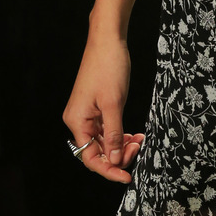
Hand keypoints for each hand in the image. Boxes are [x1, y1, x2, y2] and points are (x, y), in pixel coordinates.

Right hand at [63, 34, 144, 183]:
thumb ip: (114, 134)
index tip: (127, 176)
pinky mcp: (95, 106)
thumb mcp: (114, 103)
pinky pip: (106, 128)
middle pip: (96, 151)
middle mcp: (78, 120)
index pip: (90, 157)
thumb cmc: (109, 66)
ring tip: (139, 141)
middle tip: (138, 148)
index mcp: (77, 121)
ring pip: (103, 140)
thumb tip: (115, 160)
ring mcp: (86, 113)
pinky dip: (120, 133)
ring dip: (121, 145)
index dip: (109, 169)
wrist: (108, 38)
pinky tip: (134, 134)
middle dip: (118, 155)